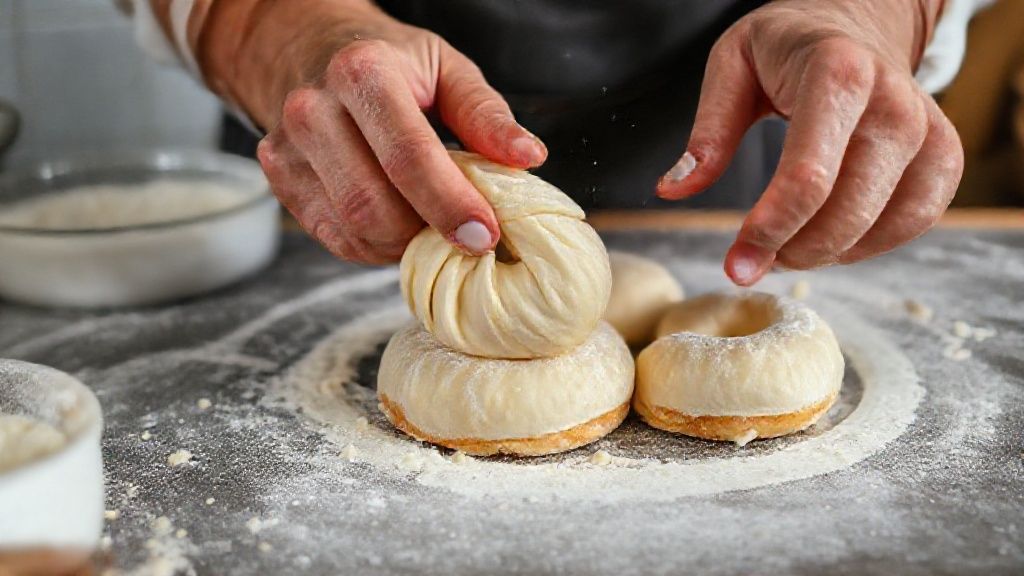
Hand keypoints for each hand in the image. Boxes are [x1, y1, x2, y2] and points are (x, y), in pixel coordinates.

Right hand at [204, 1, 545, 262]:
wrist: (307, 46)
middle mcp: (314, 111)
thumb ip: (485, 114)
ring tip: (433, 224)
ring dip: (403, 244)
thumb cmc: (389, 61)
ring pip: (353, 229)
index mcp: (363, 74)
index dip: (450, 204)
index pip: (408, 156)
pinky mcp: (281, 181)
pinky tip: (399, 225)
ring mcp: (288, 149)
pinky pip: (335, 238)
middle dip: (427, 234)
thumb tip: (527, 157)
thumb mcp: (445, 68)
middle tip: (465, 236)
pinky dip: (376, 246)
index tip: (485, 235)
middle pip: (373, 205)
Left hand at [657, 0, 962, 284]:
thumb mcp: (731, 65)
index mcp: (836, 74)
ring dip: (827, 253)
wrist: (857, 21)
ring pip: (883, 223)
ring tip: (785, 247)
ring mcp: (925, 129)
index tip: (736, 263)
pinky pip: (915, 221)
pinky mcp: (942, 154)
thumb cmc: (786, 47)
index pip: (808, 176)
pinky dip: (870, 245)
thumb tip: (673, 190)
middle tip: (752, 262)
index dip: (771, 229)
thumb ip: (707, 130)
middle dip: (793, 251)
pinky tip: (831, 240)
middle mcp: (892, 102)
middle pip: (847, 209)